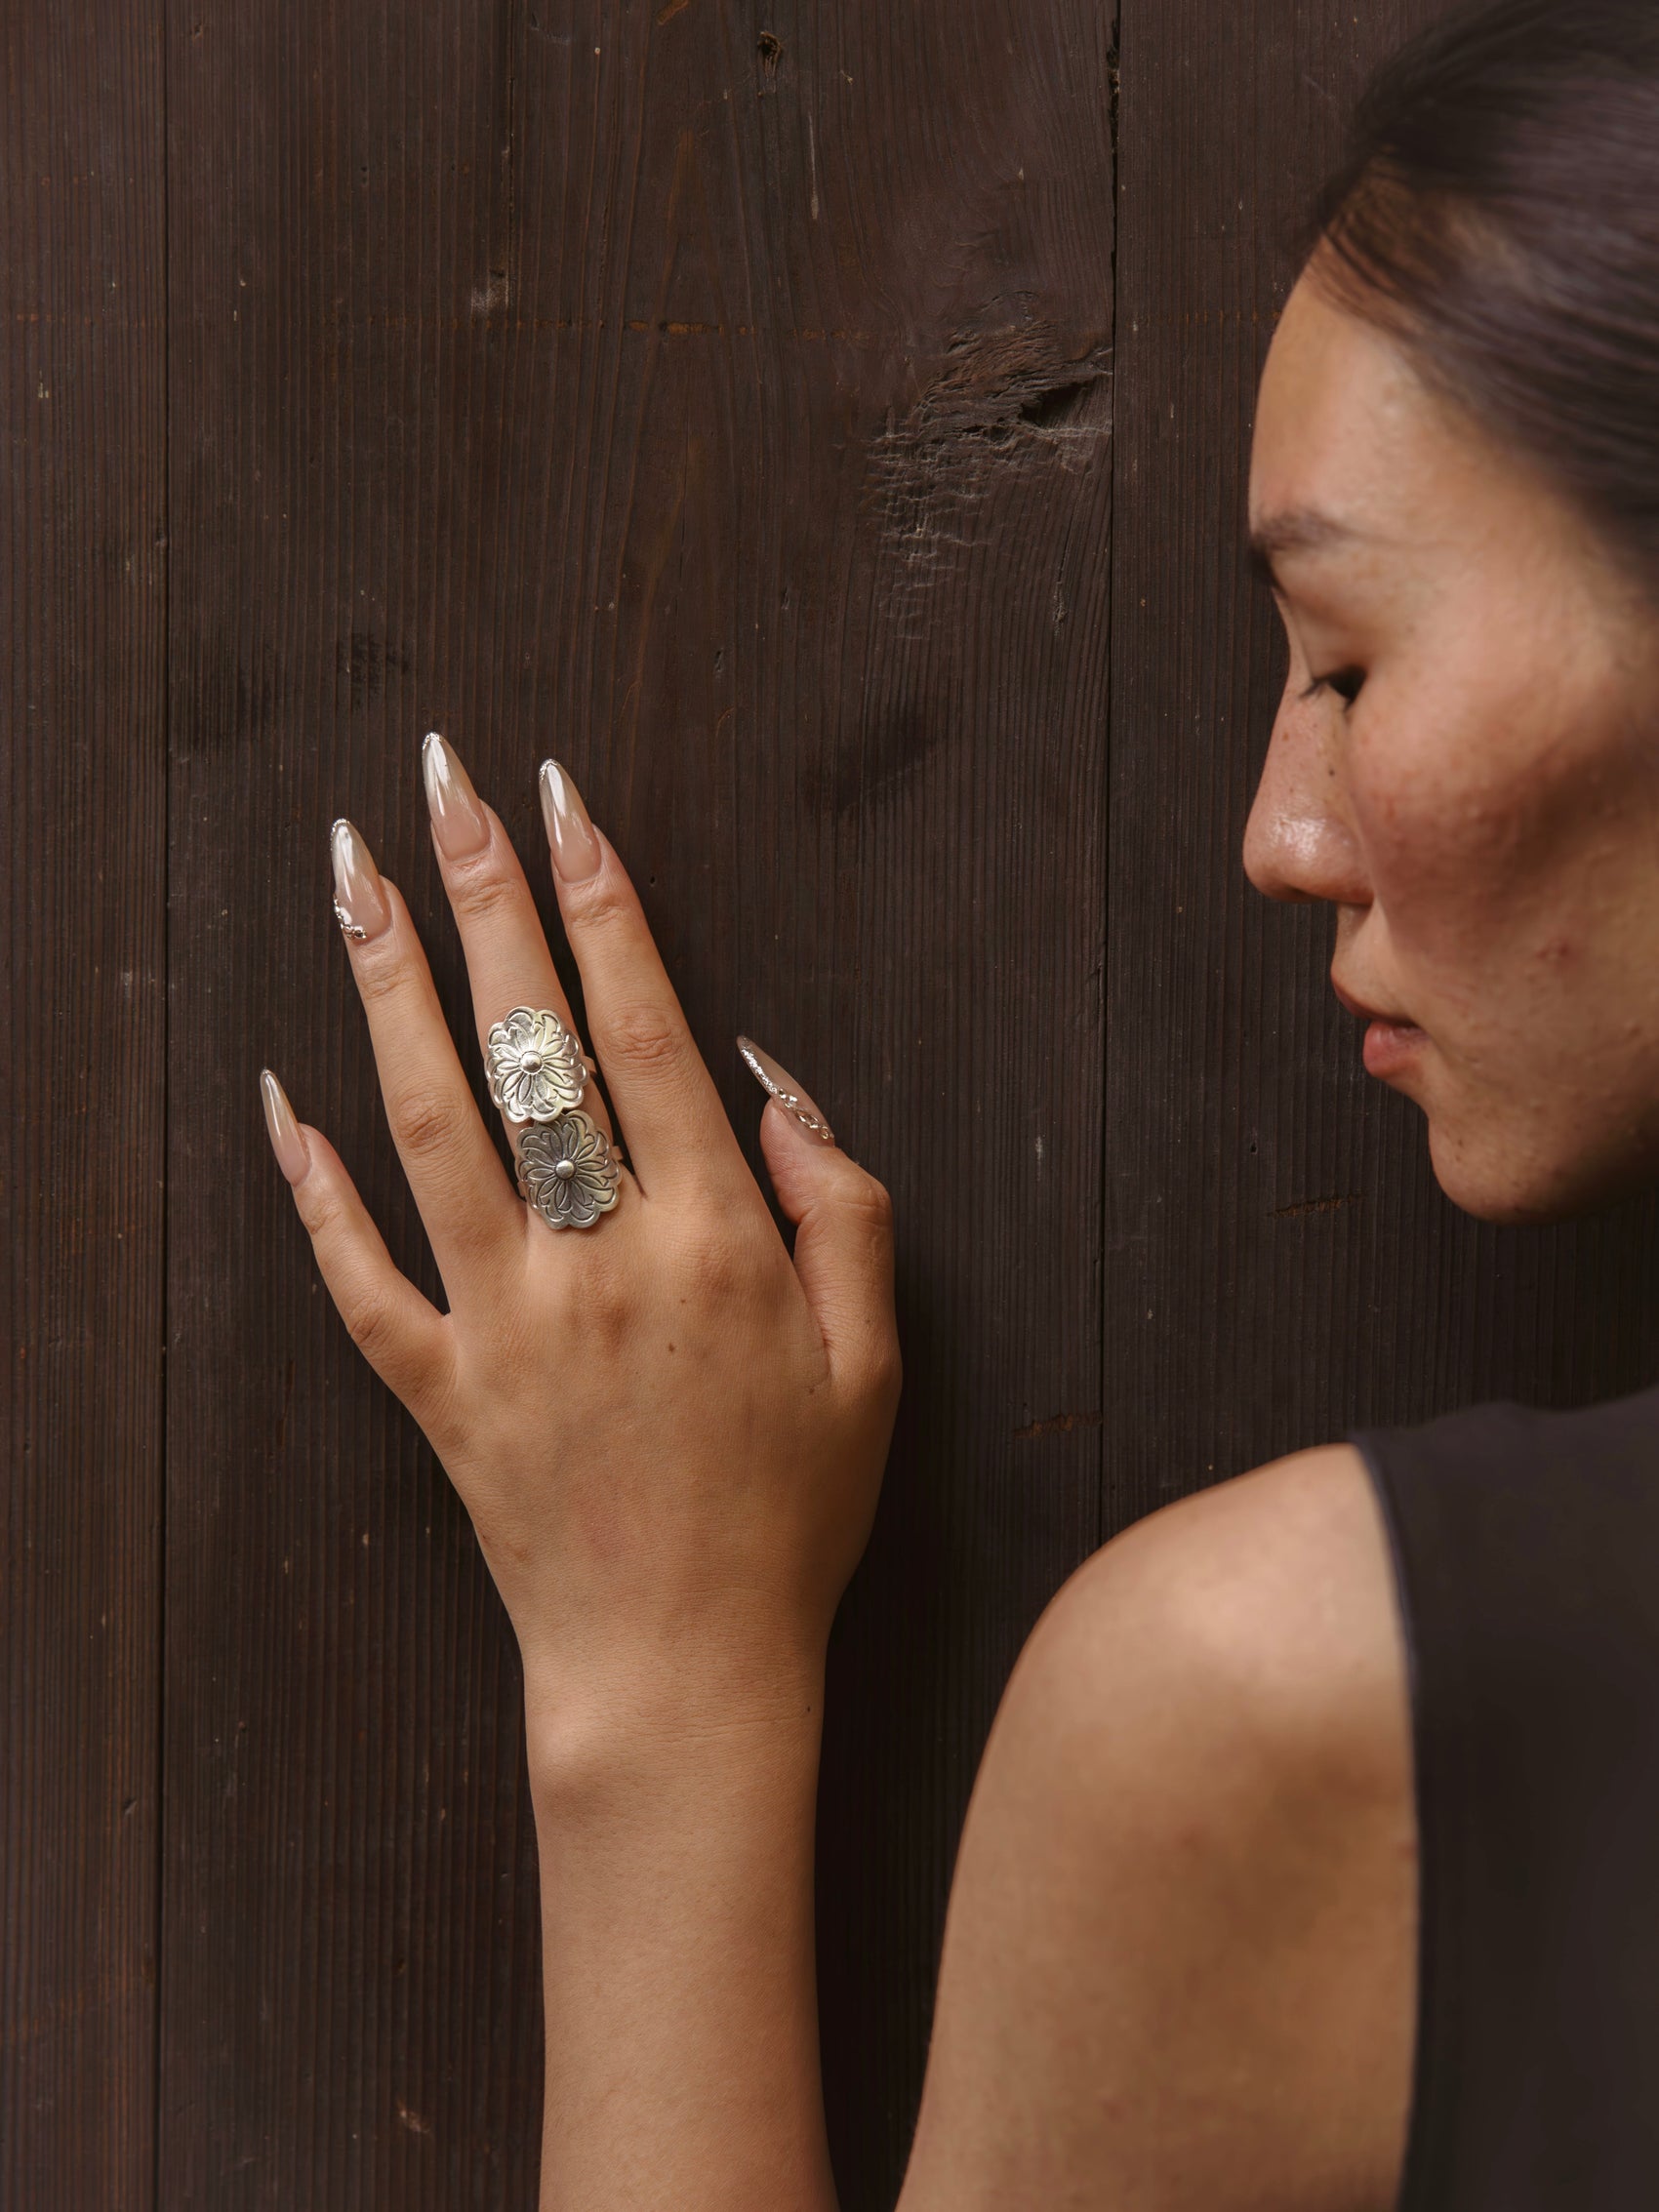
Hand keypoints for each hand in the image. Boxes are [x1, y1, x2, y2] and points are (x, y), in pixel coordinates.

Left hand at [260, 737, 900, 1776]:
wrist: (684, 1672)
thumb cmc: (794, 1514)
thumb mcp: (875, 1360)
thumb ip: (841, 1207)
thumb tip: (775, 1085)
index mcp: (713, 1238)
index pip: (642, 1029)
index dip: (602, 903)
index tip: (562, 800)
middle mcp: (597, 1260)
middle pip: (525, 1043)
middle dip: (483, 893)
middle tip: (440, 779)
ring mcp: (503, 1323)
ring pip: (425, 1124)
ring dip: (383, 987)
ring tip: (350, 875)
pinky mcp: (435, 1389)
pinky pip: (356, 1275)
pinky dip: (311, 1185)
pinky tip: (278, 1095)